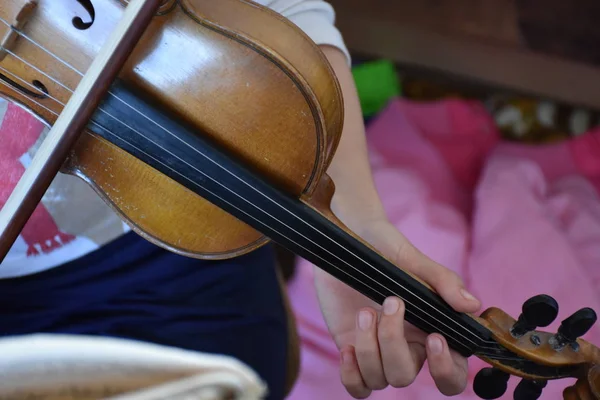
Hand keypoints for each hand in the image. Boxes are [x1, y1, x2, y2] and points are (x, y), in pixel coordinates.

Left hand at [313, 217, 480, 397]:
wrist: (348, 237)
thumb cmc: (386, 248)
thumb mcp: (415, 260)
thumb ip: (444, 282)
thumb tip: (472, 305)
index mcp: (432, 330)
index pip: (452, 374)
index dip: (446, 369)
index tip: (434, 338)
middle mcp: (407, 346)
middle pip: (406, 376)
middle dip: (394, 344)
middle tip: (392, 303)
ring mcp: (378, 350)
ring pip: (379, 379)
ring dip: (369, 347)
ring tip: (365, 311)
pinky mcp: (351, 348)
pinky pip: (356, 385)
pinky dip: (352, 374)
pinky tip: (348, 347)